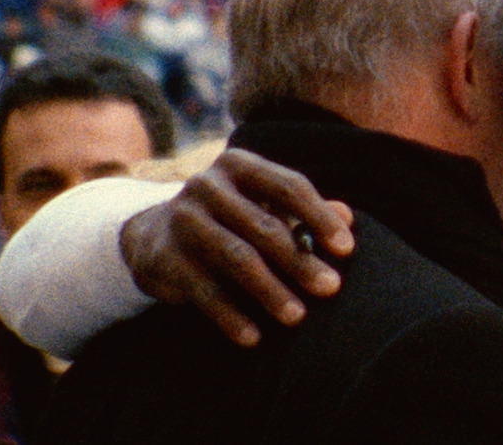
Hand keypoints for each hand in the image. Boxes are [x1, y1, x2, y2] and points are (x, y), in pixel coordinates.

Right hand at [120, 148, 354, 346]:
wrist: (153, 234)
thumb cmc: (231, 218)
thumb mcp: (265, 205)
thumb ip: (305, 211)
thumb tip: (348, 217)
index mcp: (239, 165)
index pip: (288, 186)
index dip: (320, 217)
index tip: (347, 249)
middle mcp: (206, 185)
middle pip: (265, 227)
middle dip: (300, 261)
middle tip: (331, 288)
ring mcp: (182, 220)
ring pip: (236, 258)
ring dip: (270, 291)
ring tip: (297, 316)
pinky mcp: (164, 257)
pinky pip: (204, 291)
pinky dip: (230, 316)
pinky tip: (254, 337)